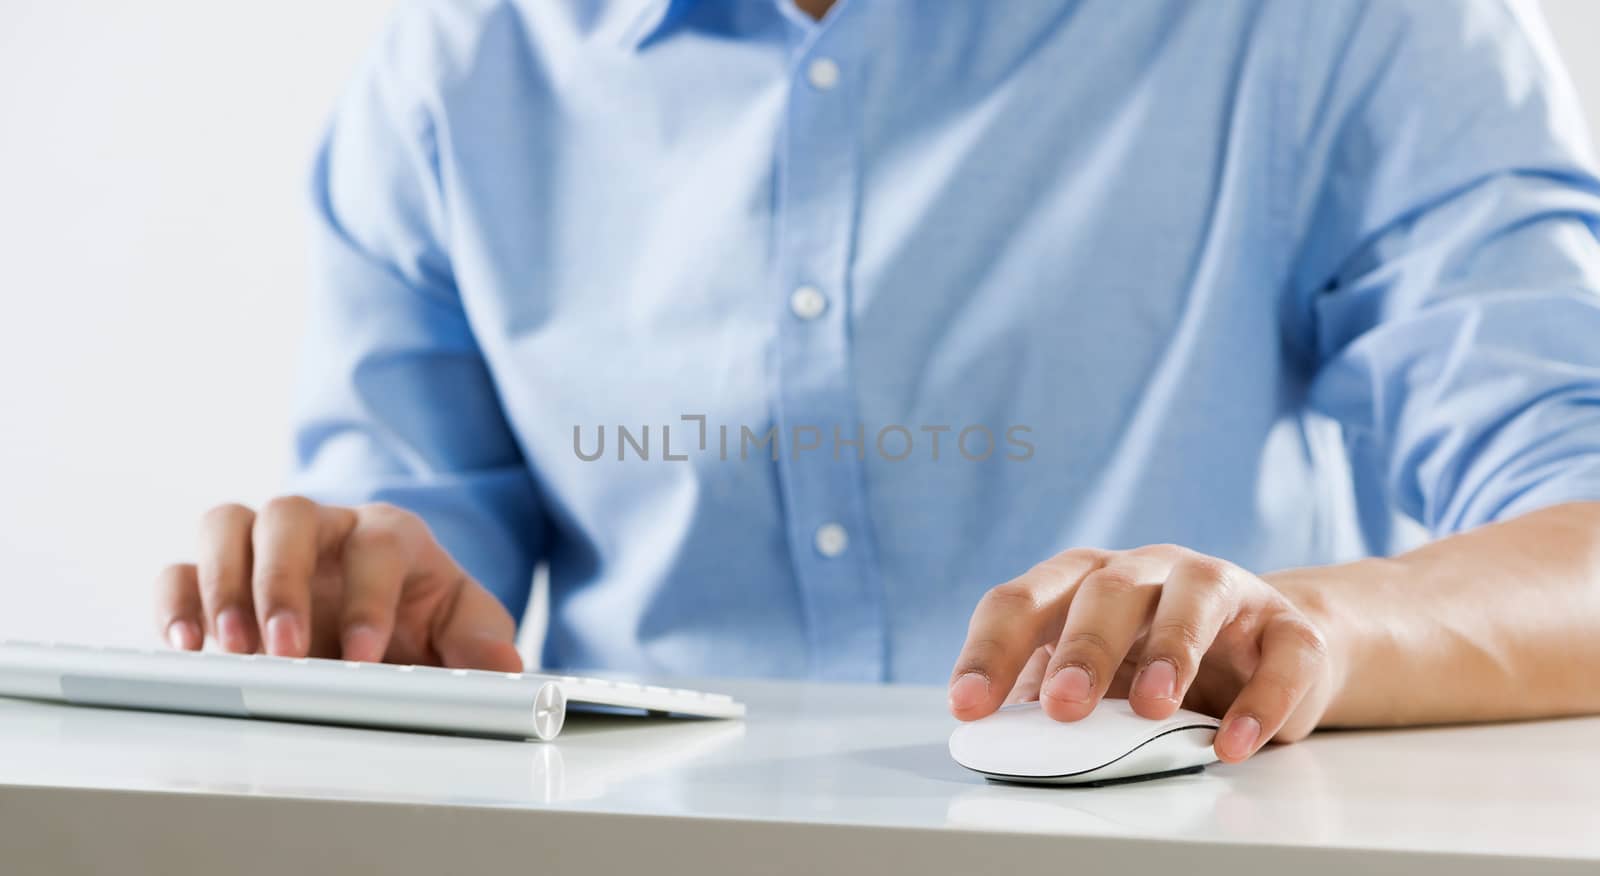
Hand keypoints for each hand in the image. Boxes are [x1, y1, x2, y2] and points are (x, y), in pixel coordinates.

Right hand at [155, 497, 521, 670]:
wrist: (387, 621)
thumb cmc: (425, 617)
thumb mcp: (465, 628)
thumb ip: (482, 642)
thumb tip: (504, 669)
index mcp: (389, 533)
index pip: (376, 544)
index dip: (369, 597)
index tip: (364, 656)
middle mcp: (323, 527)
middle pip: (288, 515)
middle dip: (282, 581)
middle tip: (286, 649)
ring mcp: (265, 546)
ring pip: (227, 524)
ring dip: (223, 584)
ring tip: (232, 651)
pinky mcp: (220, 575)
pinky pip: (180, 567)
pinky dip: (176, 600)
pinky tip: (186, 647)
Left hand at [947, 544, 1338, 762]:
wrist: (1269, 650)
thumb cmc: (1156, 660)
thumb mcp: (1097, 677)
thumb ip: (1049, 695)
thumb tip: (998, 738)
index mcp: (1083, 580)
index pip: (1022, 602)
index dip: (990, 650)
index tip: (970, 706)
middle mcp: (1148, 569)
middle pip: (1106, 590)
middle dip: (1082, 648)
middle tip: (1062, 706)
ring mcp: (1221, 588)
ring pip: (1194, 598)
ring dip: (1171, 650)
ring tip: (1152, 707)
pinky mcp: (1286, 625)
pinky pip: (1281, 654)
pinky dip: (1260, 700)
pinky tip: (1234, 742)